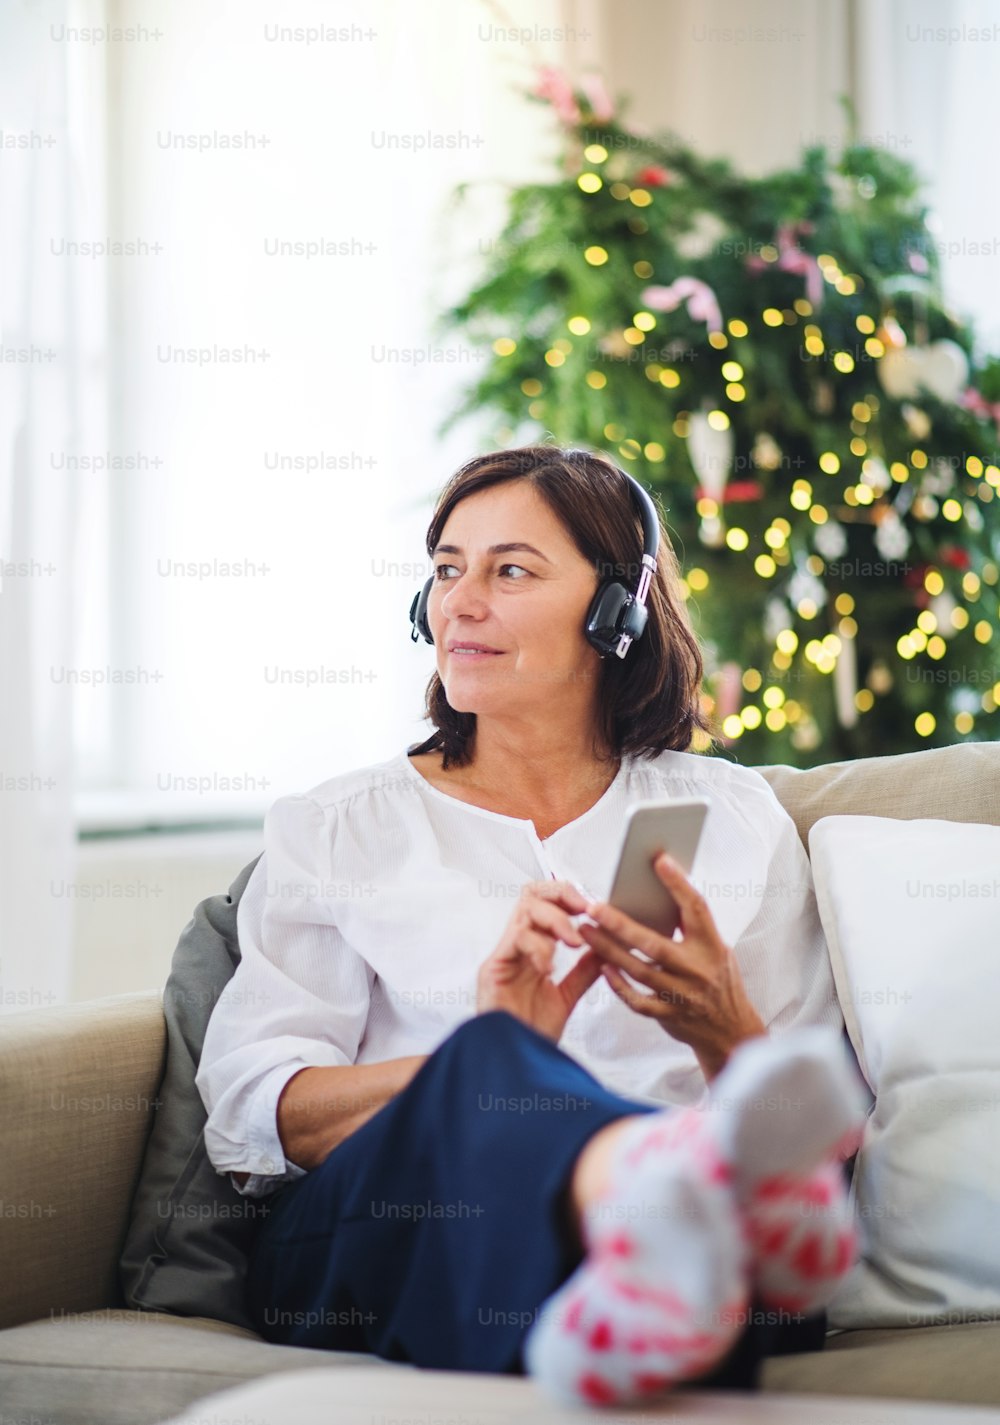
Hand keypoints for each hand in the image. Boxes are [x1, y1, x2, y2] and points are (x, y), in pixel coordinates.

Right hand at [476, 880, 603, 1041]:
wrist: (512, 1066)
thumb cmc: (530, 1036)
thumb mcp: (564, 998)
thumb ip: (581, 973)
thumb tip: (603, 950)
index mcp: (530, 951)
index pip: (544, 904)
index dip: (568, 898)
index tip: (592, 908)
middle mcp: (515, 948)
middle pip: (531, 895)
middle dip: (561, 895)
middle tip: (584, 910)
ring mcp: (503, 956)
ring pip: (525, 910)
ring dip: (555, 920)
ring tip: (573, 942)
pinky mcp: (493, 970)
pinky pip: (516, 939)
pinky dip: (539, 946)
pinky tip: (549, 966)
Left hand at [579, 852, 766, 1078]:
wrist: (733, 1031)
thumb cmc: (719, 980)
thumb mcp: (716, 949)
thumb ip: (691, 928)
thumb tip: (658, 893)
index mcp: (712, 946)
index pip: (696, 909)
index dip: (679, 884)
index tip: (659, 860)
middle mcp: (697, 970)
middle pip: (654, 943)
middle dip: (621, 924)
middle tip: (594, 907)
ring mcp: (682, 996)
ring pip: (638, 970)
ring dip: (608, 950)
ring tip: (586, 931)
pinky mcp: (669, 1017)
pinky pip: (637, 1001)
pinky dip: (618, 985)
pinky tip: (602, 967)